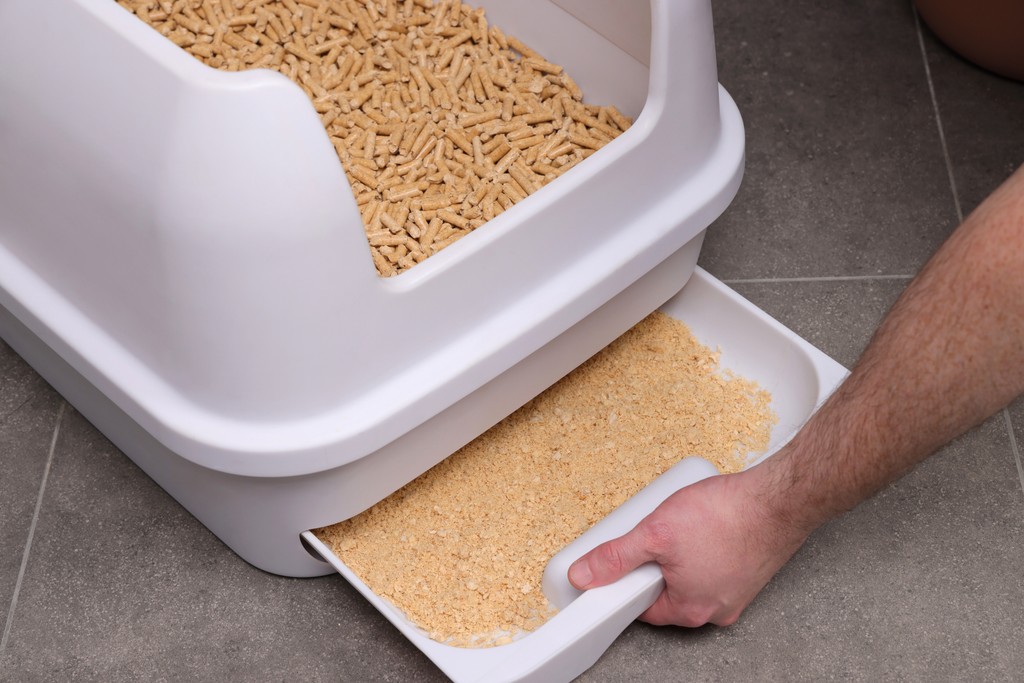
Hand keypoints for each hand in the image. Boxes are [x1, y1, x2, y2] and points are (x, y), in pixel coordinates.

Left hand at [566, 466, 808, 626]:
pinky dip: (705, 548)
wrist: (778, 499)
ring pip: (692, 576)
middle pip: (667, 591)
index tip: (625, 559)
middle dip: (657, 563)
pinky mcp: (750, 572)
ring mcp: (737, 592)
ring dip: (681, 554)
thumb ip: (616, 557)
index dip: (628, 580)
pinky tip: (705, 525)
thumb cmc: (728, 516)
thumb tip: (585, 575)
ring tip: (683, 525)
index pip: (642, 607)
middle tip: (657, 534)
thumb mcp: (655, 532)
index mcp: (690, 610)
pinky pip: (715, 566)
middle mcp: (717, 609)